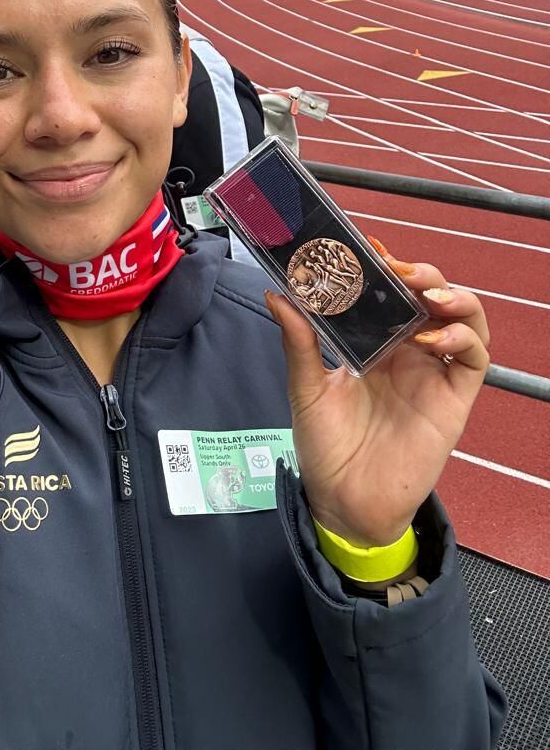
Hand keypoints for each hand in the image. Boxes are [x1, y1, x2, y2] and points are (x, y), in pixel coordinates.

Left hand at [264, 242, 489, 546]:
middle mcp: (408, 351)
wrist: (344, 503)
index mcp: (373, 342)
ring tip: (427, 293)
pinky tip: (434, 337)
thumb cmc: (325, 447)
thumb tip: (276, 293)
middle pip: (430, 295)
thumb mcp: (306, 389)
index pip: (388, 292)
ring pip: (464, 318)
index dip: (384, 266)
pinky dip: (462, 339)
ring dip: (453, 296)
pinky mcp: (453, 400)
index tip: (367, 246)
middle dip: (420, 273)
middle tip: (397, 268)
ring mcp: (433, 373)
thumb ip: (299, 342)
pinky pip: (473, 360)